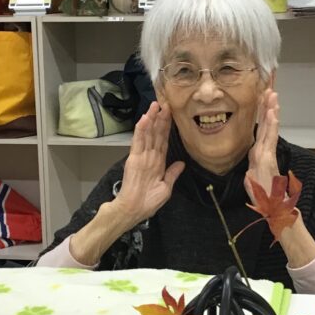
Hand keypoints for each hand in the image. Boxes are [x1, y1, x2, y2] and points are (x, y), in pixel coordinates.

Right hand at [109, 101, 184, 227]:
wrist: (132, 211)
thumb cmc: (147, 203)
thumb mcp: (165, 188)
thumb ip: (172, 174)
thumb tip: (181, 164)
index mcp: (158, 163)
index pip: (163, 141)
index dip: (167, 128)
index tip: (171, 115)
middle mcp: (150, 156)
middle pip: (156, 134)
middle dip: (160, 118)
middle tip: (165, 103)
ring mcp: (141, 156)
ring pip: (148, 134)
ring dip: (151, 119)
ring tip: (155, 105)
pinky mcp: (134, 159)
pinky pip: (138, 142)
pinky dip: (141, 130)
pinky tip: (144, 119)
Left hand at [245, 88, 280, 202]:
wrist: (272, 206)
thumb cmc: (262, 194)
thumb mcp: (251, 178)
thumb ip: (251, 168)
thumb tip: (249, 165)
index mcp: (258, 153)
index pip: (260, 129)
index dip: (262, 115)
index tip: (261, 100)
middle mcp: (264, 150)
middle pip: (266, 124)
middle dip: (268, 107)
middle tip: (270, 90)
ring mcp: (267, 153)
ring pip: (270, 128)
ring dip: (271, 111)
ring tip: (273, 96)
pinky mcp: (268, 158)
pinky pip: (270, 139)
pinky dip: (272, 126)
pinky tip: (273, 114)